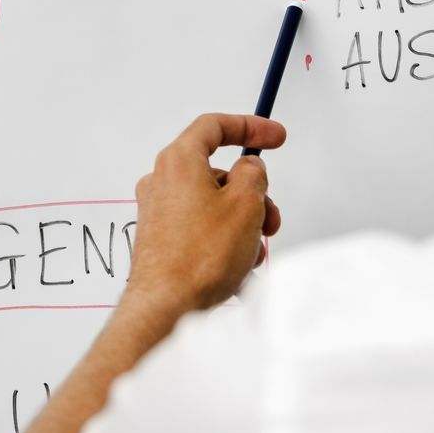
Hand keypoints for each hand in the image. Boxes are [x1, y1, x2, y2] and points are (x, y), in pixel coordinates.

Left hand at [126, 113, 284, 316]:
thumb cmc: (198, 258)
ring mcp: (159, 213)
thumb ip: (253, 175)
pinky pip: (202, 232)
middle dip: (252, 196)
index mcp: (178, 162)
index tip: (273, 136)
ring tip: (249, 255)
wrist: (165, 306)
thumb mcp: (245, 204)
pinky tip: (236, 271)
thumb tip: (250, 169)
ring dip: (241, 226)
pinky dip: (224, 245)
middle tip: (269, 218)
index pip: (214, 126)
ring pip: (214, 207)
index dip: (249, 126)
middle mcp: (162, 183)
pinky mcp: (162, 240)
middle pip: (219, 174)